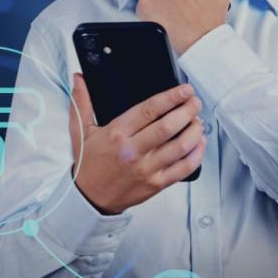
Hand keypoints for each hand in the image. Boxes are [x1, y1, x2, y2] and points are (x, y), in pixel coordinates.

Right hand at [67, 72, 206, 214]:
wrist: (88, 199)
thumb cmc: (88, 164)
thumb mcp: (81, 131)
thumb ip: (81, 103)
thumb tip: (78, 78)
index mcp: (116, 134)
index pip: (149, 110)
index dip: (171, 97)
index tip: (184, 90)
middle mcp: (133, 151)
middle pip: (169, 126)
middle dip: (187, 111)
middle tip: (195, 102)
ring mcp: (146, 169)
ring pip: (180, 146)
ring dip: (195, 130)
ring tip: (197, 120)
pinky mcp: (156, 184)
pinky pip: (184, 168)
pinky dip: (197, 154)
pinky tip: (199, 142)